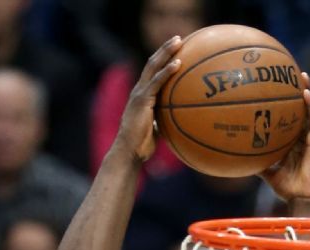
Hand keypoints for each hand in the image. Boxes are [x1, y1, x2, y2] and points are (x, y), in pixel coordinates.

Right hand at [112, 36, 183, 163]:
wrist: (129, 152)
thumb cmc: (143, 145)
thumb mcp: (157, 128)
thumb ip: (165, 120)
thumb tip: (180, 121)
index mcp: (142, 95)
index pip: (152, 72)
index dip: (163, 59)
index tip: (176, 49)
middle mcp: (139, 90)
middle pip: (152, 63)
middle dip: (165, 49)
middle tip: (179, 38)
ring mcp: (139, 93)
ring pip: (153, 66)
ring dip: (166, 52)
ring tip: (179, 41)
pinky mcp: (142, 100)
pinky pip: (157, 82)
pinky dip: (167, 71)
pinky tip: (178, 63)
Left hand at [259, 72, 309, 204]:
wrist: (303, 198)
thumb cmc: (288, 187)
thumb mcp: (266, 171)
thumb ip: (255, 161)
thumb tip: (235, 156)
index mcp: (293, 139)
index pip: (290, 114)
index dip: (286, 99)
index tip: (277, 84)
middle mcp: (304, 134)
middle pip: (301, 107)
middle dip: (297, 89)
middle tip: (288, 71)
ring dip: (308, 90)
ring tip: (302, 74)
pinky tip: (305, 92)